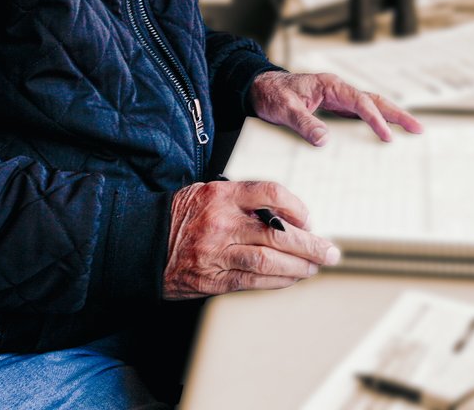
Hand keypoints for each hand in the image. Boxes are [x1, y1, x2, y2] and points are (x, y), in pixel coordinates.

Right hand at [162, 179, 340, 298]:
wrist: (144, 243)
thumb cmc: (180, 216)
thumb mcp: (208, 193)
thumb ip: (242, 200)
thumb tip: (284, 214)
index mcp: (222, 194)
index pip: (269, 193)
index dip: (295, 206)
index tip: (308, 217)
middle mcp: (222, 222)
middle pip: (277, 232)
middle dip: (310, 244)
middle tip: (329, 251)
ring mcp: (218, 252)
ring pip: (269, 260)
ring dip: (299, 267)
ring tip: (315, 267)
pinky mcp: (214, 278)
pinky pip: (254, 281)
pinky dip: (278, 281)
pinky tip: (292, 279)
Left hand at [248, 70, 422, 146]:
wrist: (259, 88)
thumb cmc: (271, 94)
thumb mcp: (284, 109)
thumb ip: (304, 122)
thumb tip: (324, 139)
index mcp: (329, 86)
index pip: (359, 102)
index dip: (374, 119)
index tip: (386, 136)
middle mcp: (337, 90)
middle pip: (373, 100)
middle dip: (396, 114)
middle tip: (417, 128)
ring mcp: (336, 98)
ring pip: (369, 106)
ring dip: (389, 117)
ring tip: (410, 130)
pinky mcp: (332, 108)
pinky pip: (358, 115)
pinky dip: (373, 122)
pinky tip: (382, 133)